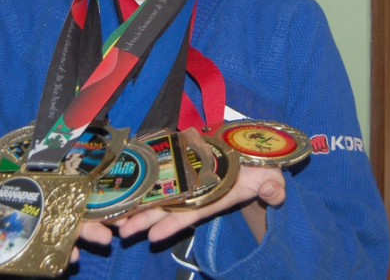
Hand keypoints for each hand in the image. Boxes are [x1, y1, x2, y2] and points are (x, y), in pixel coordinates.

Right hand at [0, 162, 113, 263]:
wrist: (17, 142)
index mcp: (30, 221)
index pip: (45, 243)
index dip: (57, 253)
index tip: (69, 261)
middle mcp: (50, 212)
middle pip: (70, 229)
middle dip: (87, 236)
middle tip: (103, 241)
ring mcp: (65, 194)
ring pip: (85, 210)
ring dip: (100, 220)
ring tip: (114, 228)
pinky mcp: (77, 175)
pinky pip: (93, 187)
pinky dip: (105, 196)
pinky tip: (117, 204)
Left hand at [115, 164, 284, 243]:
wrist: (252, 152)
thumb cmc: (260, 168)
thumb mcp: (270, 177)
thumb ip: (271, 186)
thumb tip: (273, 191)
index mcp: (214, 197)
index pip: (191, 213)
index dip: (173, 224)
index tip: (153, 236)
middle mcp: (196, 192)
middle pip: (167, 208)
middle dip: (144, 220)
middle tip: (121, 231)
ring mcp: (186, 179)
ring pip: (158, 195)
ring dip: (138, 207)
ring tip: (116, 219)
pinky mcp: (181, 163)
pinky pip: (160, 175)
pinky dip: (145, 184)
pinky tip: (127, 190)